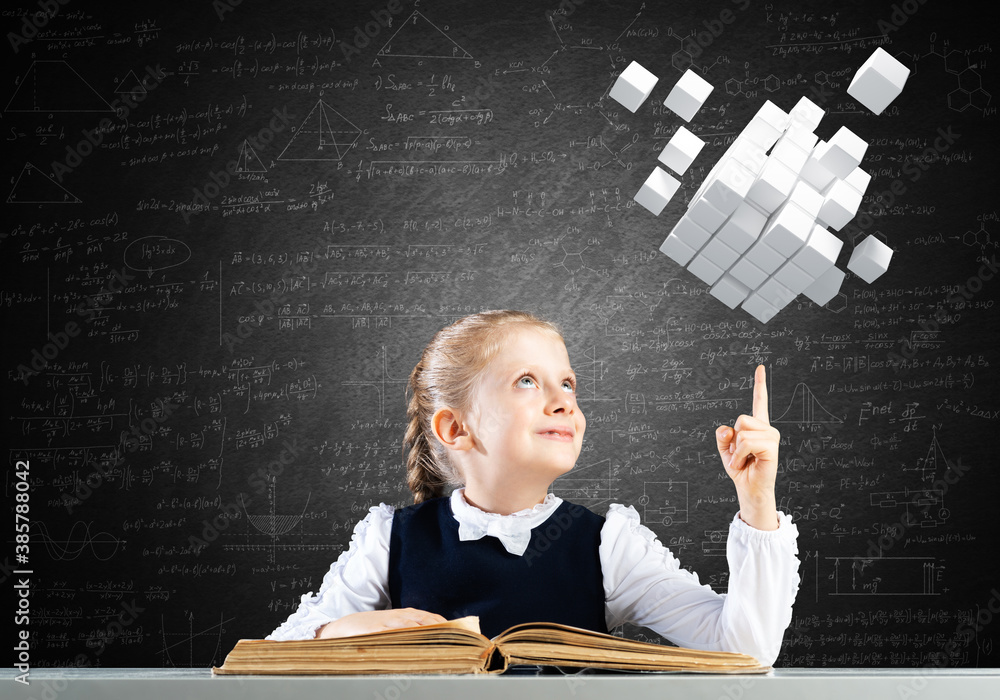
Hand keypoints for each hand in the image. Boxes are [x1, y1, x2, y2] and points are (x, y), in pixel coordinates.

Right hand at [315, 607, 447, 638]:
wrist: (344, 626)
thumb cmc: (372, 628)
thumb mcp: (394, 627)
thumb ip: (412, 631)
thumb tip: (434, 640)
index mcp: (407, 615)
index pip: (432, 618)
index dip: (448, 626)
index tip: (463, 634)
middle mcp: (400, 616)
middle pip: (426, 620)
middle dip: (443, 629)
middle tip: (458, 638)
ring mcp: (388, 622)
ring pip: (412, 625)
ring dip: (428, 631)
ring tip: (442, 639)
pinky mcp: (375, 630)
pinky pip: (391, 632)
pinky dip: (403, 636)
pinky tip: (413, 640)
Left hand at [715, 364, 779, 530]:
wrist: (749, 488)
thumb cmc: (741, 469)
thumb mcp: (725, 450)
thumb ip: (722, 436)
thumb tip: (727, 429)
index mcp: (756, 426)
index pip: (759, 401)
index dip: (759, 384)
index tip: (761, 366)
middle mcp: (766, 428)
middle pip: (740, 418)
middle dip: (733, 439)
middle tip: (740, 455)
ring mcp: (771, 436)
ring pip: (741, 431)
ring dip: (736, 450)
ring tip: (744, 460)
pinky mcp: (771, 446)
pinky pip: (746, 442)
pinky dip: (740, 455)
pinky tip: (746, 463)